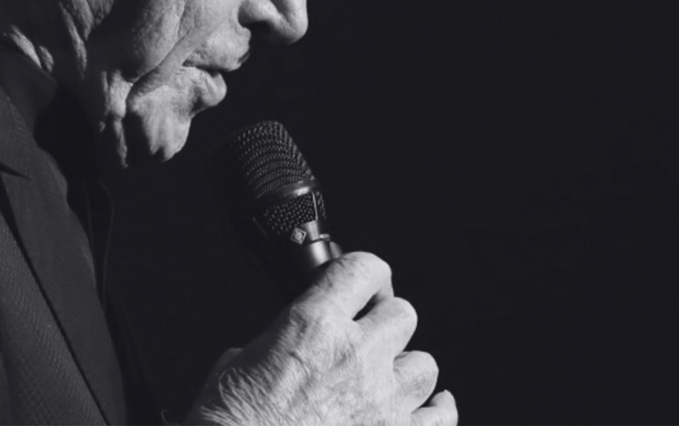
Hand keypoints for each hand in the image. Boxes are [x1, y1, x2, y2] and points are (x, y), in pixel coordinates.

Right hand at [185, 252, 456, 425]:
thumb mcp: (236, 364)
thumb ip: (276, 343)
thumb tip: (284, 345)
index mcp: (313, 326)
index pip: (363, 268)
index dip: (366, 276)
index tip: (364, 289)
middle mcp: (354, 357)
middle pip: (402, 314)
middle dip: (385, 324)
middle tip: (368, 339)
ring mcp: (382, 403)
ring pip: (425, 365)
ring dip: (406, 371)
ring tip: (386, 382)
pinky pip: (442, 417)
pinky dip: (437, 411)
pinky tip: (428, 409)